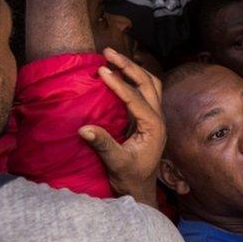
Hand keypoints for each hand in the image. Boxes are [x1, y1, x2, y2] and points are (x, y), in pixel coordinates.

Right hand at [79, 48, 165, 206]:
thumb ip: (103, 145)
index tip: (101, 70)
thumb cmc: (130, 177)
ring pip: (150, 84)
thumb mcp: (116, 163)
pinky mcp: (148, 119)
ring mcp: (155, 117)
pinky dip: (133, 79)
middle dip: (129, 66)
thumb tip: (83, 128)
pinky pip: (145, 92)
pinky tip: (118, 72)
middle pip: (148, 83)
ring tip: (112, 57)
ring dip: (134, 69)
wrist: (139, 189)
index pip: (136, 99)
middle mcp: (159, 118)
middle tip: (107, 52)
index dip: (119, 84)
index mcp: (154, 127)